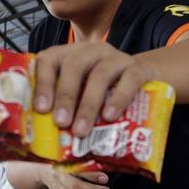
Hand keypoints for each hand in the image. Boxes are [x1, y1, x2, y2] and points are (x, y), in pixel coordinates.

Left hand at [34, 42, 154, 136]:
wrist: (147, 78)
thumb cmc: (107, 92)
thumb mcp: (84, 94)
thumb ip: (67, 106)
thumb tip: (46, 137)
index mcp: (72, 55)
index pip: (50, 59)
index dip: (43, 82)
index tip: (41, 109)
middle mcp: (93, 51)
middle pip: (74, 65)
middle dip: (65, 95)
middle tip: (61, 123)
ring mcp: (117, 58)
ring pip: (100, 74)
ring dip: (88, 104)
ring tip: (82, 130)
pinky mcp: (139, 69)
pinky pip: (130, 80)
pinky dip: (118, 99)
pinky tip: (109, 117)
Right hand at [44, 167, 109, 188]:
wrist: (45, 172)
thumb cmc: (63, 164)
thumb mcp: (73, 161)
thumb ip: (86, 166)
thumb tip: (103, 173)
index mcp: (63, 165)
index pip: (78, 171)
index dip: (93, 176)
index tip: (105, 179)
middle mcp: (58, 178)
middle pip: (75, 188)